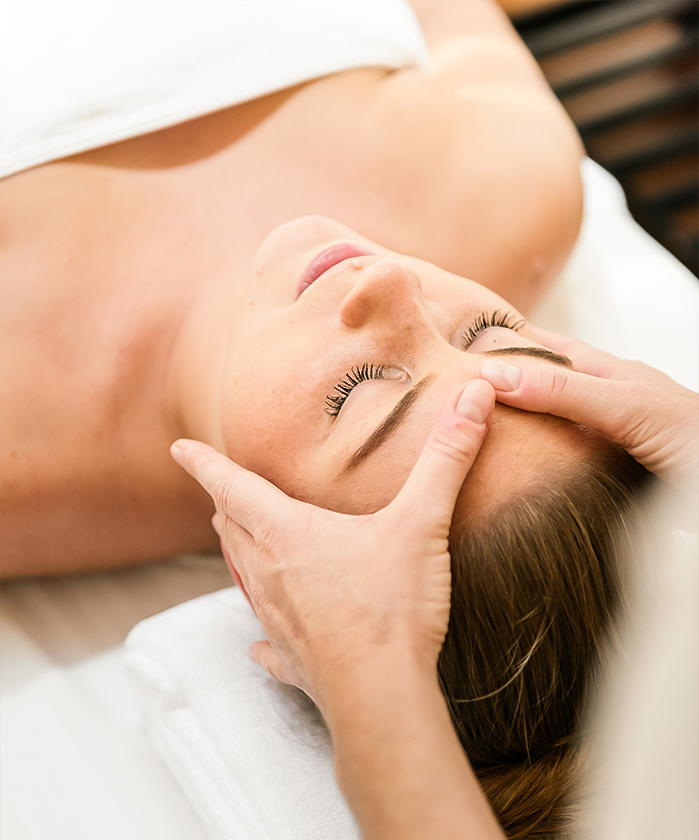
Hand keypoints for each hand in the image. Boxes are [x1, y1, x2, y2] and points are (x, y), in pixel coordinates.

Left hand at [170, 379, 494, 711]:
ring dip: (238, 555)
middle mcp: (270, 574)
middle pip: (233, 530)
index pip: (233, 487)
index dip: (205, 464)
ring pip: (243, 578)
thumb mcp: (421, 522)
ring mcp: (276, 620)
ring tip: (235, 544)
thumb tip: (474, 394)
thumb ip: (446, 457)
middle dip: (224, 505)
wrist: (383, 695)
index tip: (180, 449)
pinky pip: (267, 645)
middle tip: (219, 492)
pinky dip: (261, 637)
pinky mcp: (292, 659)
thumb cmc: (393, 607)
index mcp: (287, 534)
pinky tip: (258, 645)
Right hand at [477, 328, 698, 489]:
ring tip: (487, 428)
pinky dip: (544, 459)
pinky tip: (528, 471)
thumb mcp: (627, 408)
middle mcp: (613, 403)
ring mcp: (616, 438)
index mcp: (615, 376)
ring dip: (527, 423)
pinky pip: (570, 458)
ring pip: (561, 422)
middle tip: (466, 387)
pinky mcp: (618, 473)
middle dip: (512, 382)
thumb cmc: (696, 442)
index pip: (550, 350)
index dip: (512, 344)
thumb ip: (566, 392)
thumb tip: (498, 376)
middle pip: (552, 384)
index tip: (467, 345)